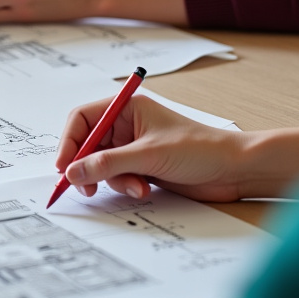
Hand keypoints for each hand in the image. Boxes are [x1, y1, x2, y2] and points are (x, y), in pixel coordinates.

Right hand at [54, 95, 252, 202]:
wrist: (234, 170)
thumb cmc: (200, 149)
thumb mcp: (149, 155)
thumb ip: (108, 163)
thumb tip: (72, 172)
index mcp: (126, 108)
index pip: (82, 119)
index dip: (69, 142)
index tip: (64, 166)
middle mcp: (126, 125)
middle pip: (88, 144)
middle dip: (87, 166)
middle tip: (84, 187)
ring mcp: (133, 147)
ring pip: (101, 165)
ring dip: (113, 180)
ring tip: (135, 186)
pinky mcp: (141, 167)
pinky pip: (117, 177)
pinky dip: (125, 186)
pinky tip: (144, 189)